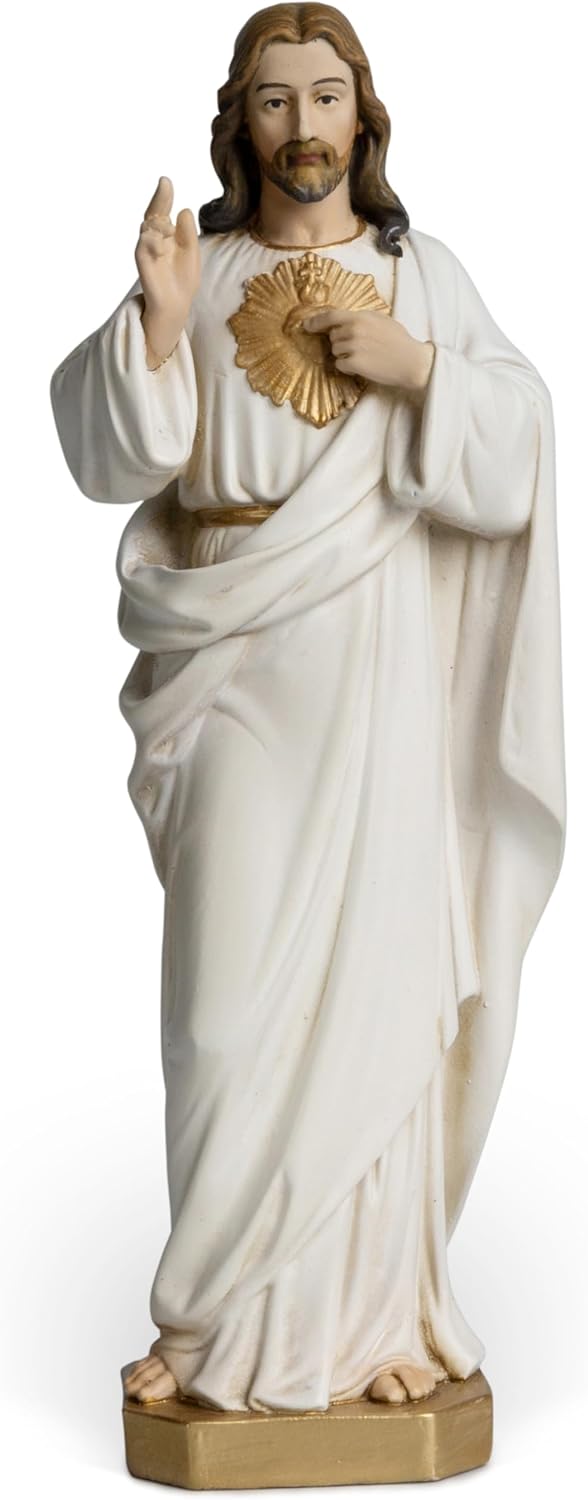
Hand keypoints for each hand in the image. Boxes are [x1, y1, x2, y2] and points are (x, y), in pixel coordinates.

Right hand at [135, 176, 200, 367]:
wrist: (177, 304)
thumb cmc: (184, 280)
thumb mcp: (193, 253)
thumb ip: (189, 233)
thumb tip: (185, 210)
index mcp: (168, 235)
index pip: (163, 211)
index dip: (163, 195)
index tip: (165, 180)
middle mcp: (155, 239)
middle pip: (153, 213)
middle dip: (159, 199)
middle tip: (165, 184)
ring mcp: (147, 250)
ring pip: (148, 226)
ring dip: (158, 224)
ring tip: (167, 229)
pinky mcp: (143, 262)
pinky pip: (144, 244)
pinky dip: (153, 241)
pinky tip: (161, 245)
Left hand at [303, 308, 434, 397]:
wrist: (411, 361)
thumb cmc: (399, 341)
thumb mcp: (381, 320)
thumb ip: (362, 318)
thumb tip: (344, 320)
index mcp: (361, 316)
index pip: (331, 315)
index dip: (316, 321)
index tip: (306, 325)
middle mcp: (354, 329)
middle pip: (332, 337)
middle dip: (340, 342)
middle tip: (359, 347)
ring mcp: (353, 346)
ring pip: (335, 351)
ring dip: (345, 355)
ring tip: (364, 357)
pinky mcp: (354, 363)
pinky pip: (340, 365)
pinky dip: (347, 367)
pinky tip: (362, 366)